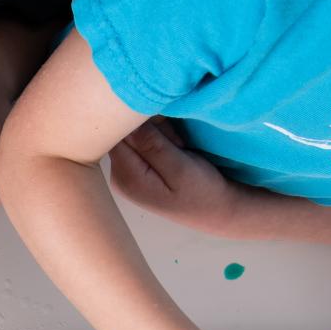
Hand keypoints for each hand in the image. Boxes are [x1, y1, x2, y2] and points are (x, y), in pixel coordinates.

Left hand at [109, 121, 252, 235]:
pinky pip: (143, 141)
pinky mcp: (137, 169)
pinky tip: (175, 150)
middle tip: (178, 144)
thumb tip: (126, 118)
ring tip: (179, 148)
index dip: (140, 122)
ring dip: (159, 133)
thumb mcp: (179, 167)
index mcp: (126, 176)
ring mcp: (126, 172)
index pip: (116, 133)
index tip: (165, 130)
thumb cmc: (200, 192)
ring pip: (135, 134)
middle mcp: (119, 174)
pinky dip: (161, 139)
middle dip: (151, 128)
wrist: (214, 211)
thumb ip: (151, 144)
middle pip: (124, 132)